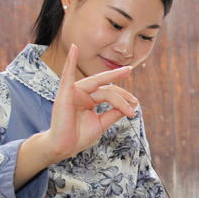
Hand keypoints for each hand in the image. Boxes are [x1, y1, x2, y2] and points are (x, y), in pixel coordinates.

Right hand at [44, 43, 138, 161]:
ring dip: (117, 96)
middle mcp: (81, 92)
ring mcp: (73, 91)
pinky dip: (70, 60)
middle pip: (107, 89)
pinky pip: (67, 74)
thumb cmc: (78, 137)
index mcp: (89, 99)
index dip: (123, 100)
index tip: (135, 109)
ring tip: (131, 103)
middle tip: (136, 97)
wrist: (62, 148)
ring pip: (99, 87)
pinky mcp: (64, 93)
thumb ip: (113, 113)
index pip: (109, 93)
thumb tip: (129, 106)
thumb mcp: (101, 124)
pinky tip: (74, 48)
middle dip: (123, 93)